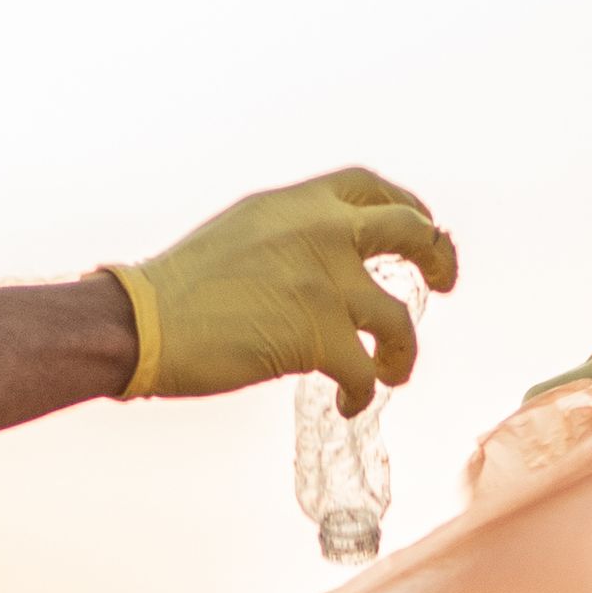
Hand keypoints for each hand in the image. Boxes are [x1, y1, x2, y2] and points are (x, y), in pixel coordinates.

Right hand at [104, 171, 456, 410]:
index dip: (407, 207)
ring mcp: (325, 284)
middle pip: (412, 232)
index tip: (421, 229)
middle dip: (439, 258)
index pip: (372, 189)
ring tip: (391, 371)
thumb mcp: (245, 231)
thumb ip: (293, 233)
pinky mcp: (318, 338)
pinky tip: (349, 403)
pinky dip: (363, 393)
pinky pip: (365, 371)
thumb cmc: (183, 285)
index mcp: (300, 203)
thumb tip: (330, 256)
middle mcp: (322, 233)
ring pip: (399, 319)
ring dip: (402, 352)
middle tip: (446, 283)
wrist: (145, 320)